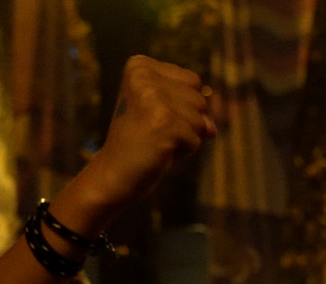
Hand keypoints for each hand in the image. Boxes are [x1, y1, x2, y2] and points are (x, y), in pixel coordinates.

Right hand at [59, 56, 216, 225]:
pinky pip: (196, 139)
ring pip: (200, 119)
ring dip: (185, 137)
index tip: (152, 116)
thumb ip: (190, 109)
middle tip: (155, 131)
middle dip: (186, 122)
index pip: (192, 81)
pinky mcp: (163, 121)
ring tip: (157, 141)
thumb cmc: (139, 143)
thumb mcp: (163, 115)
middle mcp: (144, 76)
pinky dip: (183, 151)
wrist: (114, 174)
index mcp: (140, 66)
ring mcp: (153, 97)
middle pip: (199, 98)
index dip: (182, 105)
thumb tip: (212, 128)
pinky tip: (159, 151)